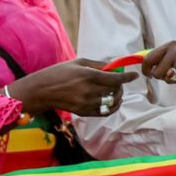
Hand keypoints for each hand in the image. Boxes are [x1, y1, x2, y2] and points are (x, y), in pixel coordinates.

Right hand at [6, 58, 137, 116]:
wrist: (41, 91)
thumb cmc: (59, 73)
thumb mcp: (79, 62)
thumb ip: (99, 64)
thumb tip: (115, 66)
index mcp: (88, 76)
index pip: (115, 78)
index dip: (127, 77)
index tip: (135, 75)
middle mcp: (89, 91)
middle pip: (115, 90)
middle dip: (121, 85)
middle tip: (119, 81)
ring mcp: (86, 103)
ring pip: (112, 101)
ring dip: (117, 96)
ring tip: (115, 91)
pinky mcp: (83, 112)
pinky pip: (104, 112)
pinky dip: (111, 107)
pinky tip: (111, 101)